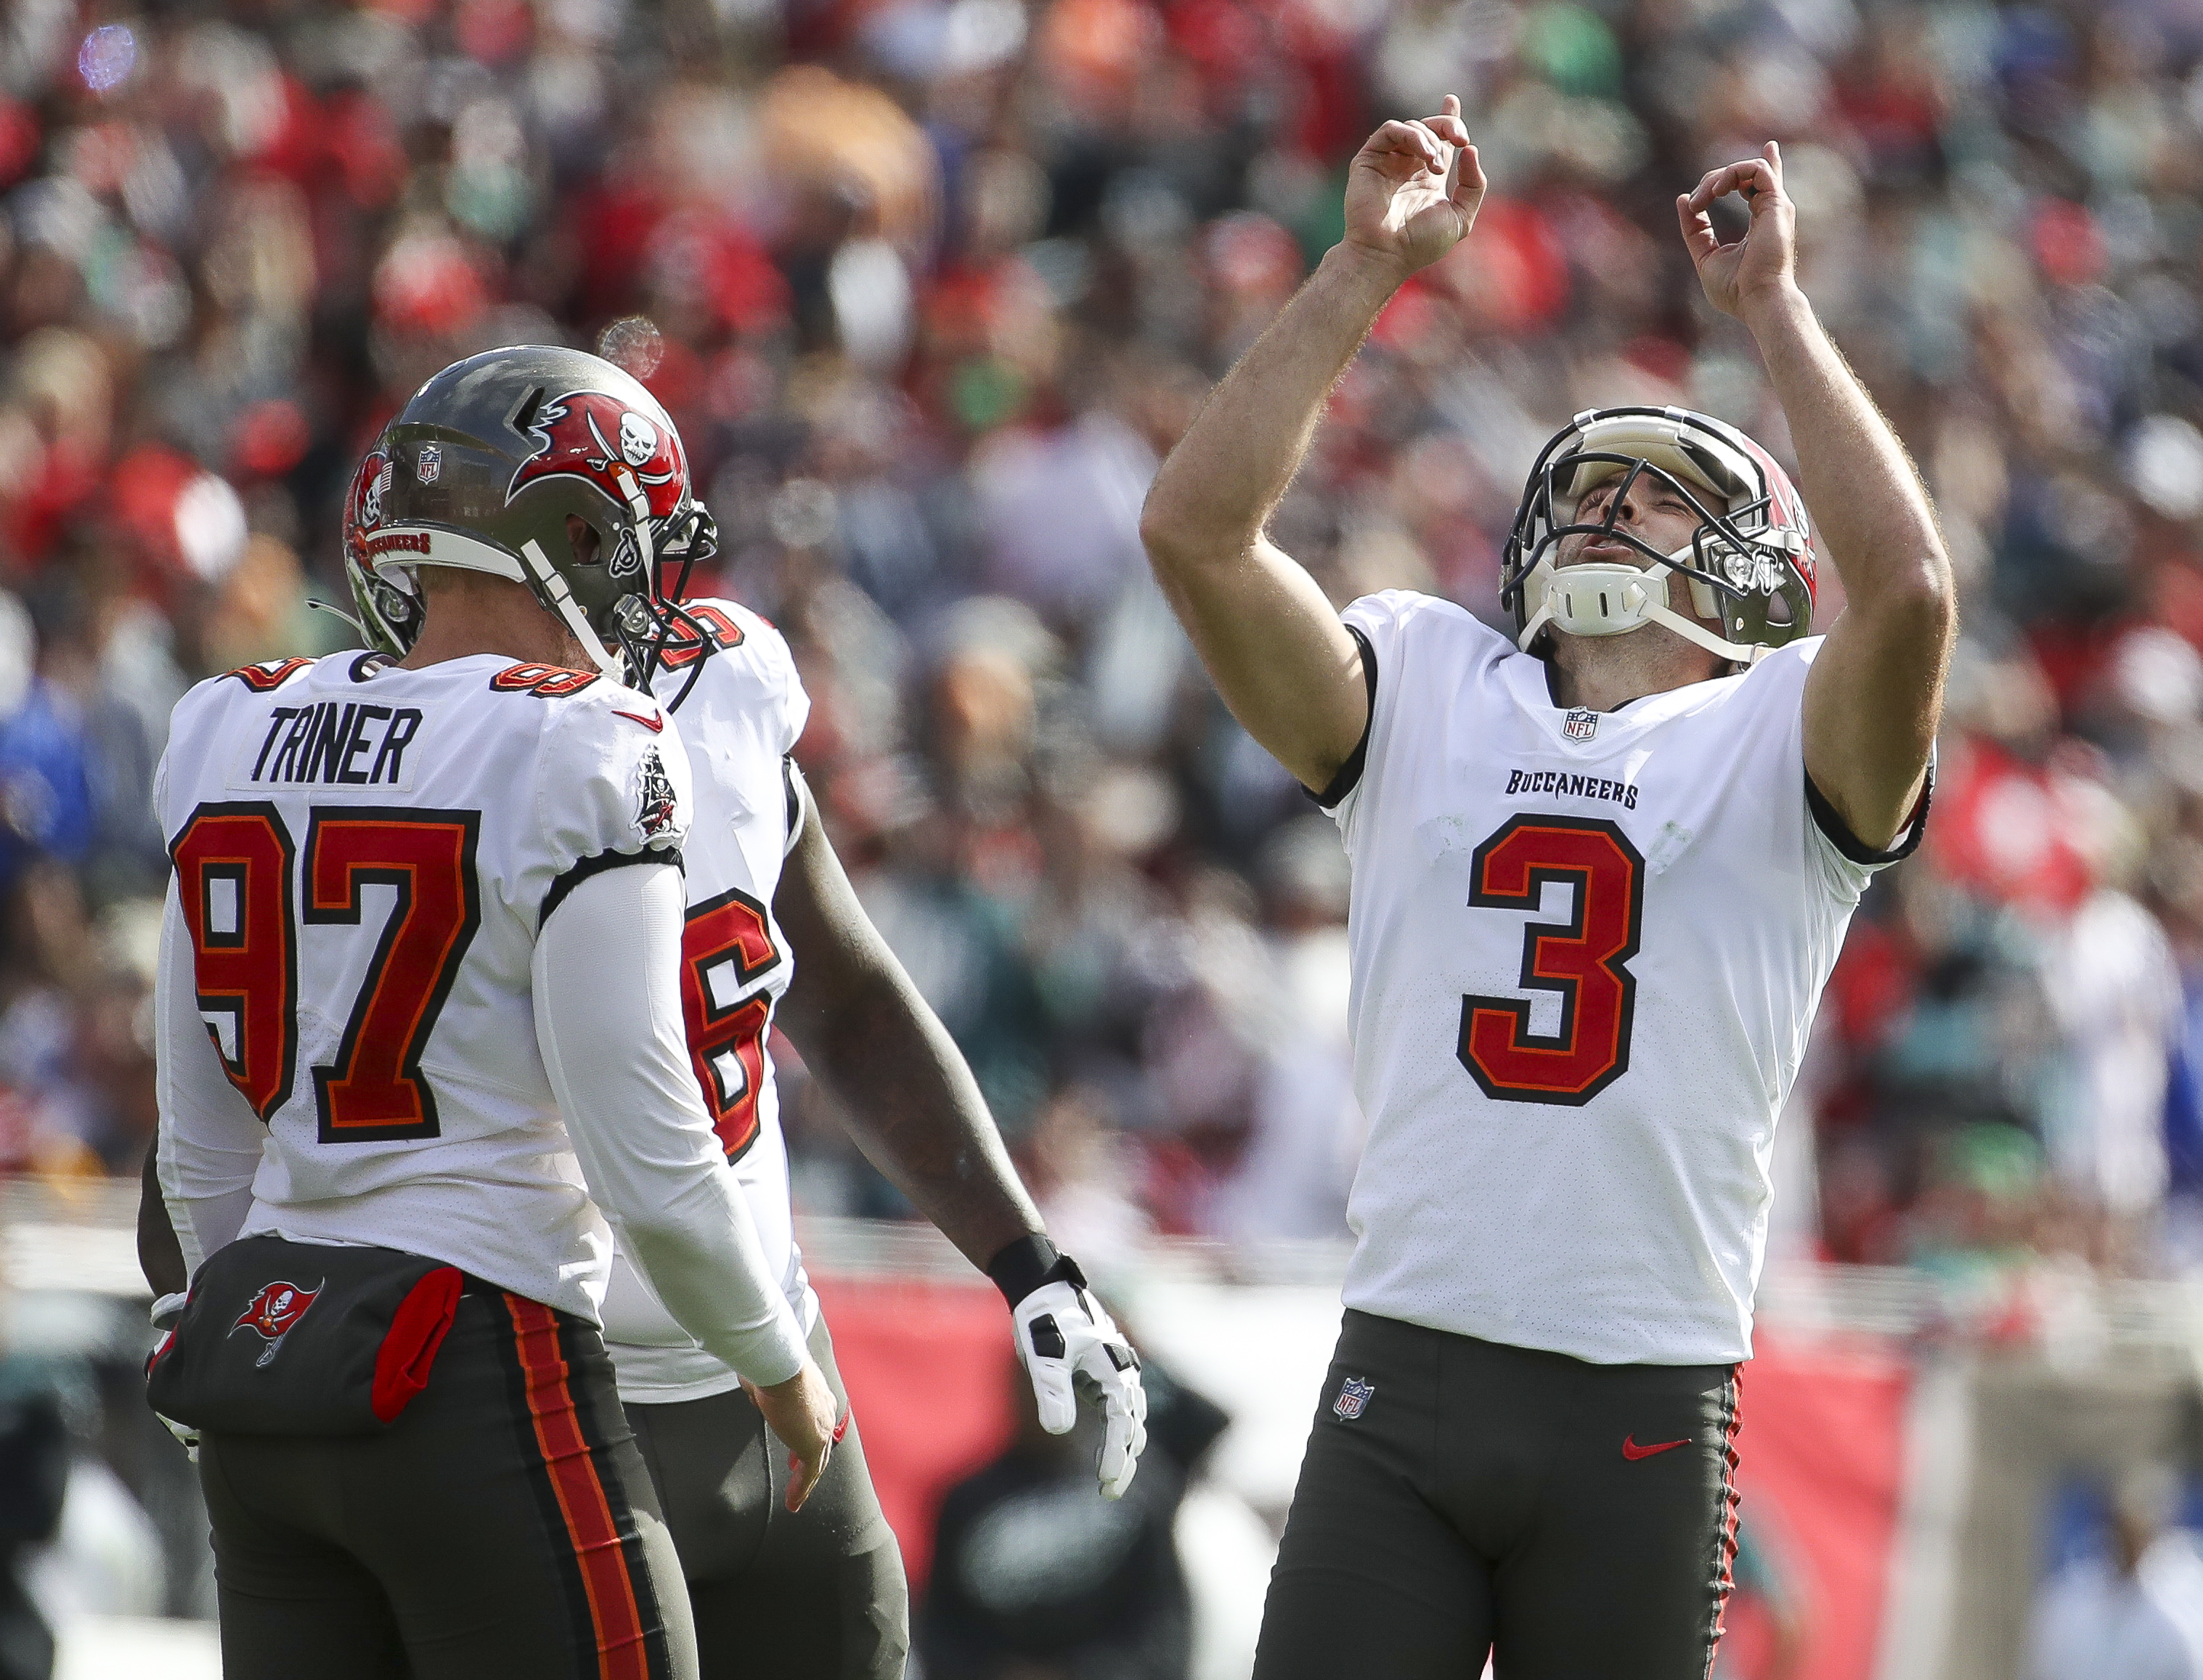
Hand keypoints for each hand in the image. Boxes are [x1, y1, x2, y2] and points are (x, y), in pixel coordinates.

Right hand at [743, 1355, 841, 1512]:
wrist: (781, 1365)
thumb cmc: (770, 1363)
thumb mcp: (765, 1376)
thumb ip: (762, 1386)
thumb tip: (754, 1386)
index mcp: (815, 1392)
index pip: (815, 1419)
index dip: (806, 1434)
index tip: (797, 1447)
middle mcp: (824, 1409)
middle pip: (821, 1442)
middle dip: (811, 1460)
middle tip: (798, 1473)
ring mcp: (821, 1427)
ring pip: (818, 1461)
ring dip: (806, 1482)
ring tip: (795, 1499)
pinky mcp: (814, 1443)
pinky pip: (811, 1472)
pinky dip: (802, 1489)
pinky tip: (793, 1502)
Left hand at [1013, 1278, 1147, 1499]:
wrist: (1042, 1288)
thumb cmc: (1043, 1320)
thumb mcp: (1044, 1357)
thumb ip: (1053, 1391)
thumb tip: (1059, 1432)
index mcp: (1113, 1367)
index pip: (1121, 1420)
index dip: (1116, 1453)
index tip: (1106, 1482)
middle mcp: (1121, 1369)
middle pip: (1133, 1423)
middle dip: (1125, 1458)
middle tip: (1110, 1491)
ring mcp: (1113, 1370)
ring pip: (1128, 1416)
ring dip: (1124, 1447)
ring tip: (1111, 1478)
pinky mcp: (1100, 1372)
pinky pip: (1115, 1408)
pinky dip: (1114, 1431)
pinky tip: (1106, 1451)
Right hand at [1340, 95, 1484, 284]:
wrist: (1386, 255)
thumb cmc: (1420, 244)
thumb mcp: (1461, 218)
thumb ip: (1473, 186)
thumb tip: (1470, 150)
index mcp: (1428, 177)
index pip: (1439, 139)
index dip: (1448, 118)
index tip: (1452, 100)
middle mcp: (1407, 166)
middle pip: (1429, 127)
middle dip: (1448, 124)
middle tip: (1461, 139)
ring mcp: (1387, 162)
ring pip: (1411, 126)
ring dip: (1429, 139)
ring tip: (1437, 166)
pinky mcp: (1369, 160)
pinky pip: (1390, 131)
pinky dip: (1410, 135)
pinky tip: (1424, 155)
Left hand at [1677, 141, 1798, 320]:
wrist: (1757, 300)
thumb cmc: (1735, 289)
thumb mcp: (1705, 256)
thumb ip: (1695, 230)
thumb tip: (1683, 200)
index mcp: (1760, 221)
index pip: (1757, 185)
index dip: (1746, 168)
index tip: (1733, 163)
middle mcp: (1771, 210)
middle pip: (1746, 174)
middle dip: (1712, 181)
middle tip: (1695, 203)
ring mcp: (1776, 206)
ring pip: (1749, 168)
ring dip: (1718, 177)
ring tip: (1702, 199)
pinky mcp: (1776, 204)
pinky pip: (1756, 169)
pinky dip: (1732, 173)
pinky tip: (1716, 192)